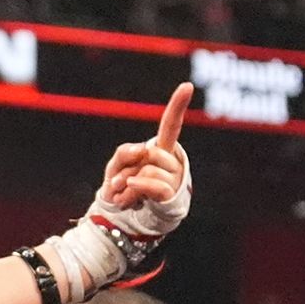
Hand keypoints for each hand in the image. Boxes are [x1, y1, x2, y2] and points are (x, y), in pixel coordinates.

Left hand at [100, 83, 193, 215]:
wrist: (122, 217)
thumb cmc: (122, 187)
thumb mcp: (116, 165)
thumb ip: (125, 152)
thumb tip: (143, 152)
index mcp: (161, 149)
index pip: (171, 124)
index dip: (178, 105)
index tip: (188, 85)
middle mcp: (172, 161)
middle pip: (148, 152)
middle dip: (128, 167)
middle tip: (121, 182)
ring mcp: (173, 178)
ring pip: (148, 169)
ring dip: (127, 183)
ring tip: (125, 194)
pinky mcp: (170, 194)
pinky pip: (154, 184)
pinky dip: (137, 186)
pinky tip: (127, 191)